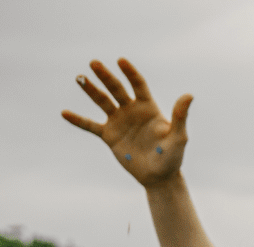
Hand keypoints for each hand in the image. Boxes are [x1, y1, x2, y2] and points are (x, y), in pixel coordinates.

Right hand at [62, 58, 189, 188]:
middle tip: (94, 63)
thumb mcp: (178, 137)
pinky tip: (64, 113)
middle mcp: (131, 111)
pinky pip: (91, 126)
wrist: (158, 177)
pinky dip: (78, 120)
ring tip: (80, 78)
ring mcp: (119, 122)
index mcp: (148, 108)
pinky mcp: (109, 136)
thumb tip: (189, 95)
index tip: (121, 61)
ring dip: (91, 90)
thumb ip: (180, 116)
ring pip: (102, 102)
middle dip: (106, 76)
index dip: (130, 73)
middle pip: (117, 89)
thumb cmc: (171, 157)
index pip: (138, 85)